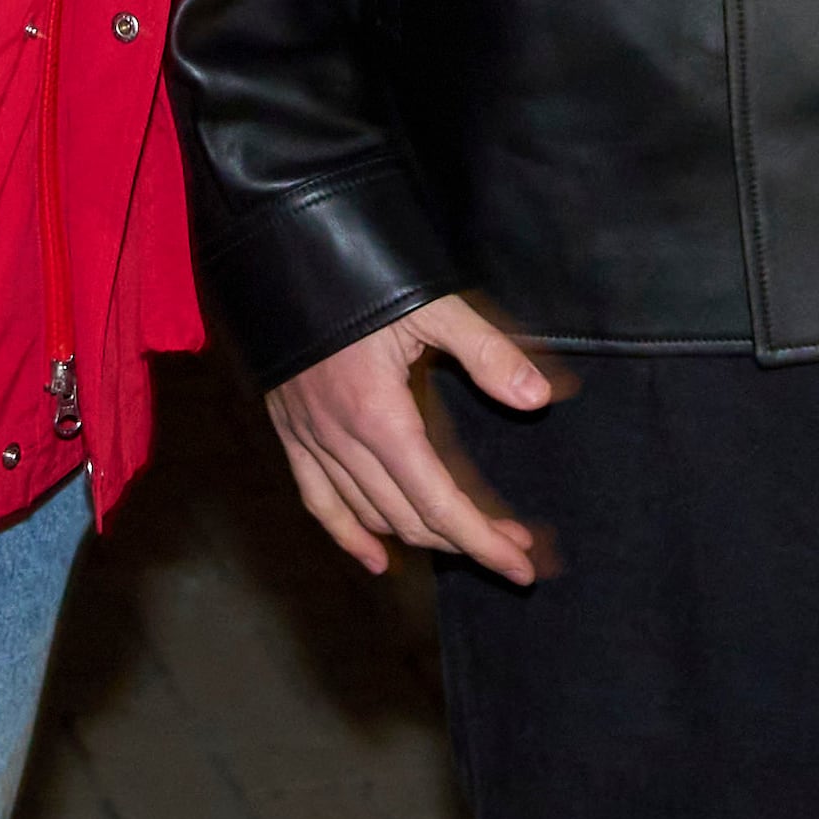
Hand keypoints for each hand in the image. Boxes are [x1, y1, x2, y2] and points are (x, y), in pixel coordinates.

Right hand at [261, 295, 556, 584]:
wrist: (280, 255)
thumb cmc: (360, 278)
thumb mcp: (432, 308)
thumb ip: (486, 353)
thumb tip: (539, 398)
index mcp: (379, 416)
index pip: (439, 503)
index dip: (482, 541)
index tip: (520, 564)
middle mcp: (341, 439)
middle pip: (409, 518)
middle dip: (464, 541)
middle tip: (511, 544)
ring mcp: (310, 439)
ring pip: (369, 515)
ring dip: (420, 538)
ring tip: (464, 543)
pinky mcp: (290, 432)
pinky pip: (317, 500)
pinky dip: (347, 535)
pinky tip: (375, 559)